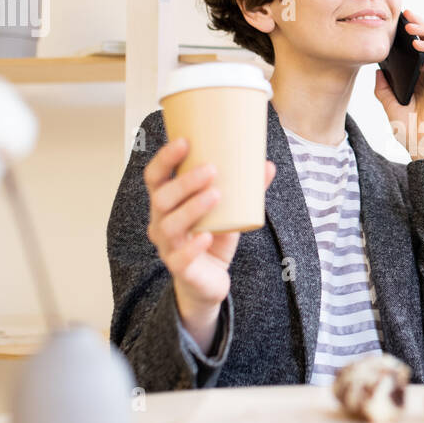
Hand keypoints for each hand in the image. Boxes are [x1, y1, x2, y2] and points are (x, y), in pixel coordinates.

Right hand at [143, 137, 275, 311]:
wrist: (209, 281)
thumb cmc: (213, 237)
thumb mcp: (230, 212)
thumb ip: (246, 190)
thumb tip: (268, 165)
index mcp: (167, 204)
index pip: (155, 177)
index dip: (165, 158)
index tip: (185, 141)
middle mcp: (160, 223)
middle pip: (161, 199)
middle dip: (185, 182)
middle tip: (212, 169)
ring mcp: (167, 247)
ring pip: (169, 226)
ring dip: (192, 208)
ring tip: (216, 195)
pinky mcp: (180, 269)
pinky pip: (180, 258)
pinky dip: (193, 246)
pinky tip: (207, 236)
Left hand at [374, 7, 423, 159]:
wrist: (423, 149)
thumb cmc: (411, 132)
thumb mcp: (390, 107)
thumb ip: (383, 89)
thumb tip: (377, 71)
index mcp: (418, 78)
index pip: (416, 49)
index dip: (410, 33)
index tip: (396, 21)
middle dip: (419, 24)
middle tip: (405, 13)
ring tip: (412, 23)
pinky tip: (417, 42)